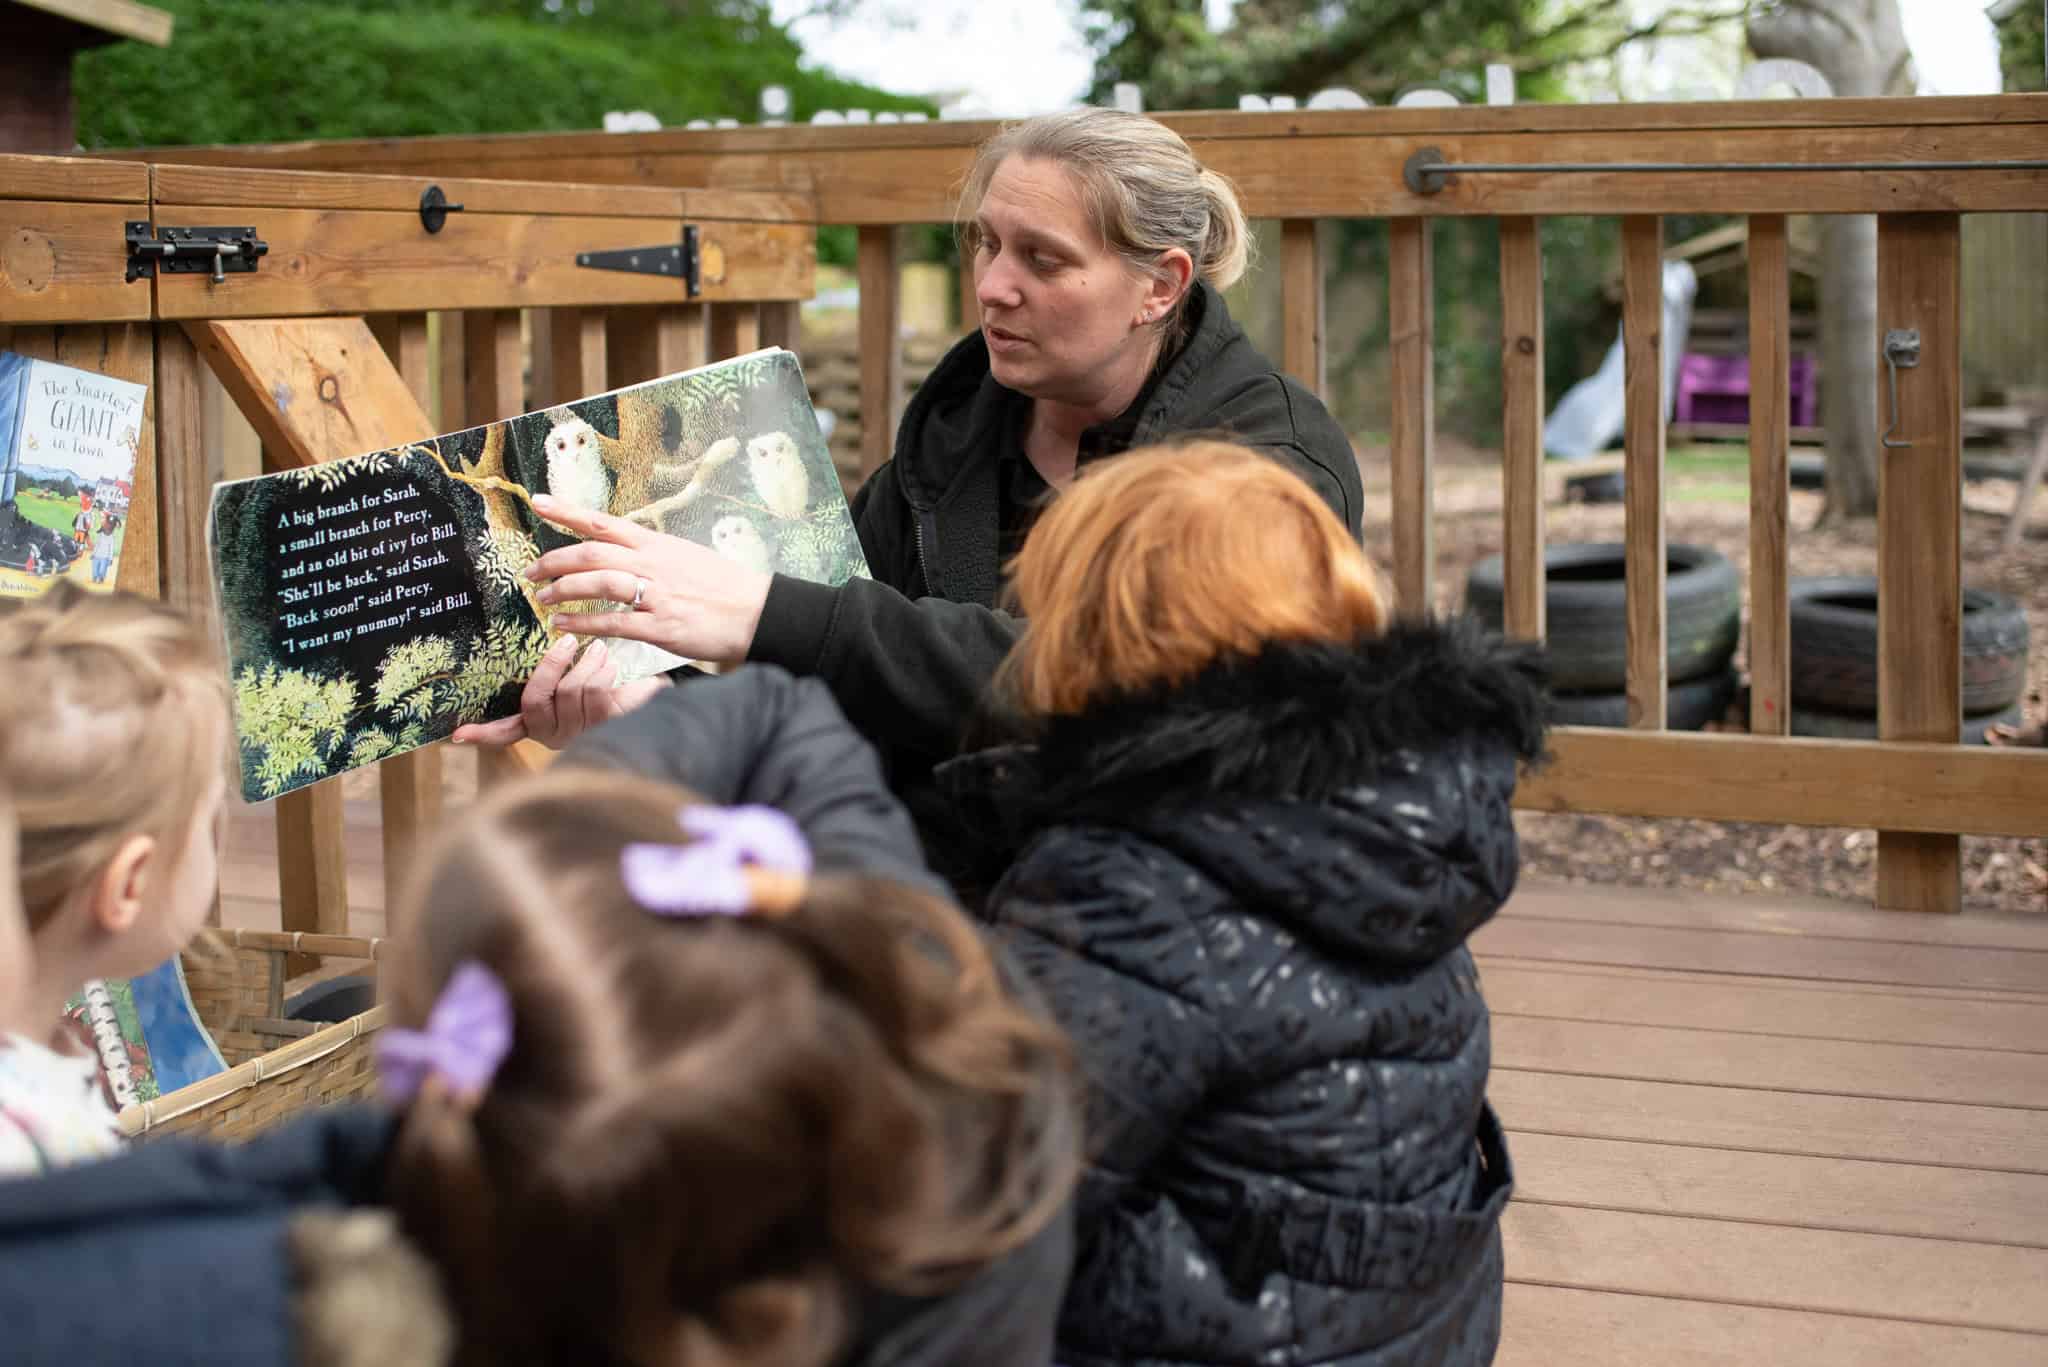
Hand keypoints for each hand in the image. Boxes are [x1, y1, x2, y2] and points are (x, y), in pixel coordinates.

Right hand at [450, 632, 668, 748]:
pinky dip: (602, 672)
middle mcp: (553, 733)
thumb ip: (553, 664)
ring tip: (600, 650)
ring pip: (569, 692)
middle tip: (565, 641)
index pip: (506, 731)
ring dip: (586, 664)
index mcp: (539, 720)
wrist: (654, 691)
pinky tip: (610, 665)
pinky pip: (595, 695)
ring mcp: (577, 733)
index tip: (457, 733)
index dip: (483, 733)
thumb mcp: (577, 668)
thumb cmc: (608, 676)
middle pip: (535, 700)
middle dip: (550, 667)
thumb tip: (538, 634)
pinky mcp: (604, 727)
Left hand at [524, 494, 771, 665]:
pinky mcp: (660, 625)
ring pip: (598, 582)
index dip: (567, 511)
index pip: (604, 521)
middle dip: (554, 560)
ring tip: (542, 599)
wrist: (758, 612)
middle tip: (531, 571)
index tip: (538, 501)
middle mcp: (653, 563)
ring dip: (563, 590)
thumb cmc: (725, 587)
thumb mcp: (686, 557)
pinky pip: (612, 622)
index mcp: (657, 544)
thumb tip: (626, 555)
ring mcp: (656, 594)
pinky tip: (563, 625)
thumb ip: (653, 556)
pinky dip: (582, 622)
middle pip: (591, 552)